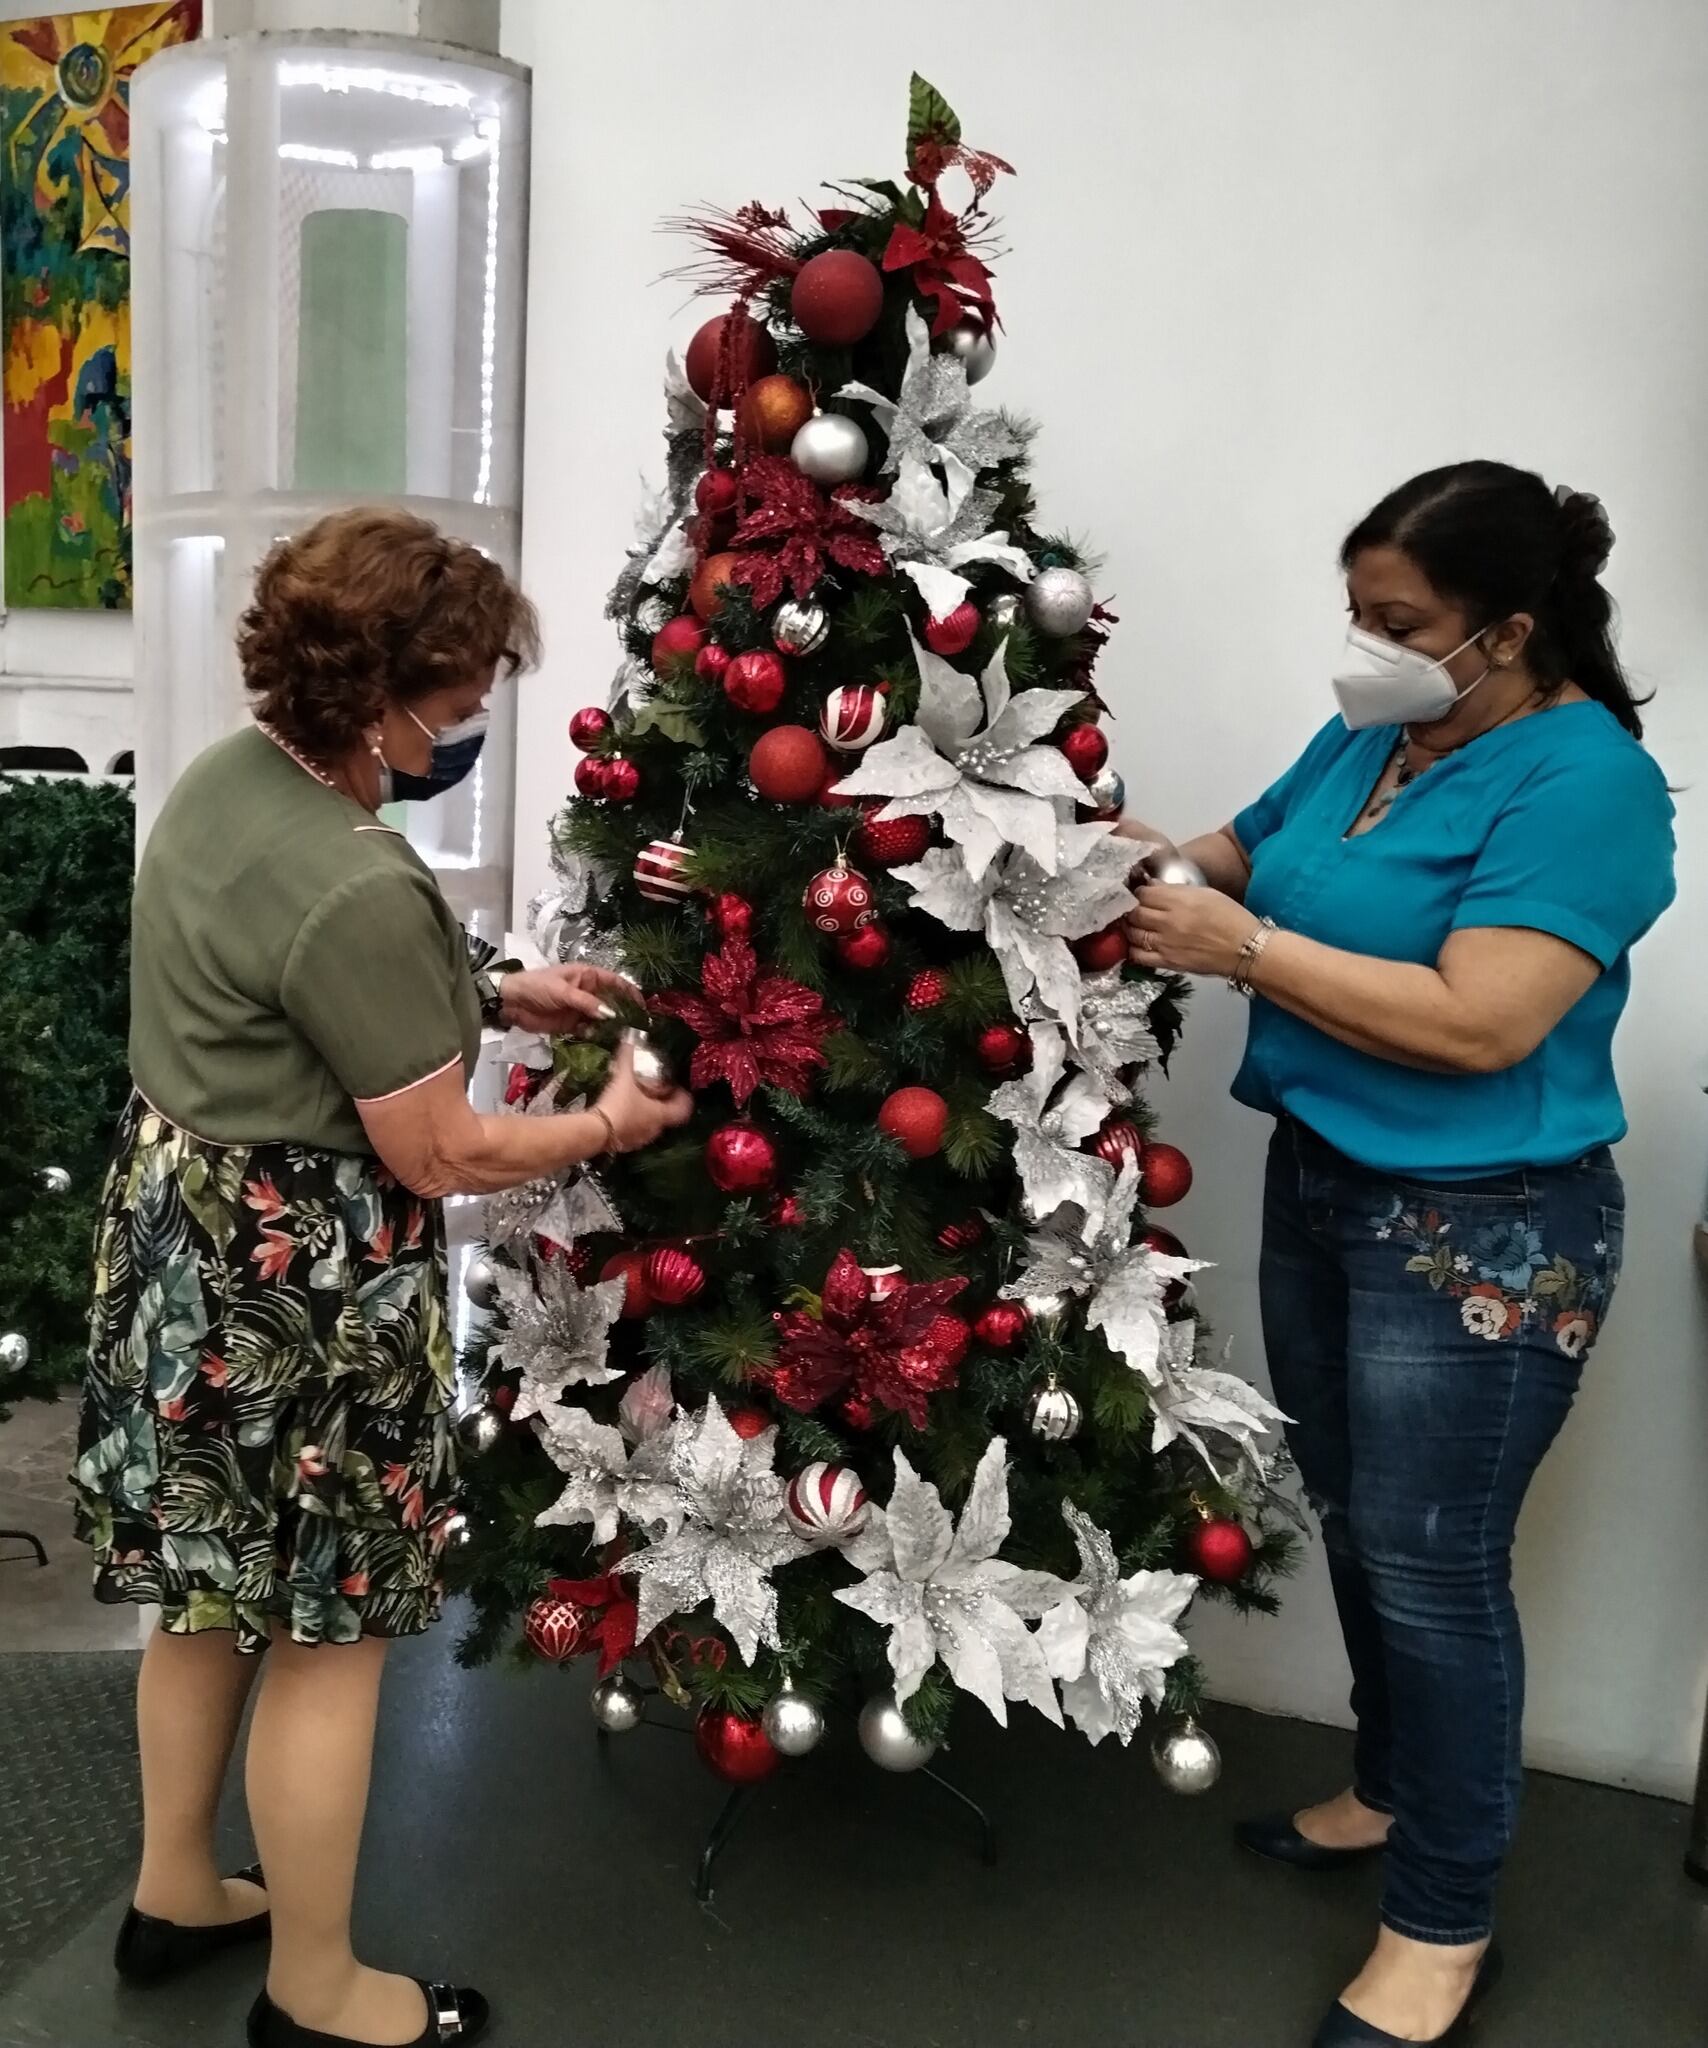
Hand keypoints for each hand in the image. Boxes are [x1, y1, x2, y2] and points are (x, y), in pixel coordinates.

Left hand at [499, 963, 639, 1035]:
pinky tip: (600, 1041)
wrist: (511, 1002)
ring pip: (602, 1018)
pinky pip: (589, 1031)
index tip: (642, 1006)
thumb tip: (610, 1014)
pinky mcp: (572, 1025)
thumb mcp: (563, 991)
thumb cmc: (536, 987)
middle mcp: (588, 992)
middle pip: (611, 1002)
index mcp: (587, 976)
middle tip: (635, 1027)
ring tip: (620, 1037)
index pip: (615, 982)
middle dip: (622, 1013)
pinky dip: (595, 1036)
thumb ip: (587, 1003)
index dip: (629, 992)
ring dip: (610, 1027)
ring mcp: (580, 1009)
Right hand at [593, 1038, 692, 1152]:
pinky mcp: (625, 1145)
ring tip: (637, 1100)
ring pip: (650, 1126)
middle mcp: (655, 1130)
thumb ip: (627, 1058)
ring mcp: (640, 1139)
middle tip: (656, 1090)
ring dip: (648, 1115)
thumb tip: (630, 1038)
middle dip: (663, 1104)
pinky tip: (621, 1113)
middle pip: (667, 1117)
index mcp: (661, 1115)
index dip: (684, 1098)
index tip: (677, 1087)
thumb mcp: (623, 1079)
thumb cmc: (618, 1105)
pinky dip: (633, 1123)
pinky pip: (635, 1133)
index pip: (684, 1109)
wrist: (595, 1132)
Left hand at [1124, 884, 1261, 978]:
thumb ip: (1176, 890)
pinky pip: (1139, 957)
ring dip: (1129, 928)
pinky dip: (1133, 949)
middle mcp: (1168, 921)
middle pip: (1134, 913)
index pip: (1144, 893)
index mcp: (1179, 900)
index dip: (1138, 892)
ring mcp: (1166, 943)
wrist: (1246, 949)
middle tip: (1131, 909)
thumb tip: (1153, 886)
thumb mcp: (1206, 893)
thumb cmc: (1230, 917)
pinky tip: (1136, 945)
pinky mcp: (1168, 962)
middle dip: (1130, 909)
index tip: (1140, 894)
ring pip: (1133, 934)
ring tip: (1132, 926)